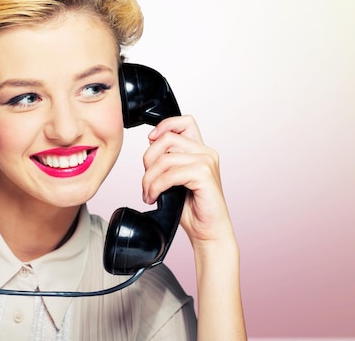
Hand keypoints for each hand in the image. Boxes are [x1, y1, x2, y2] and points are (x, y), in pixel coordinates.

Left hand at [141, 115, 233, 244]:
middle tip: (146, 182)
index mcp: (200, 150)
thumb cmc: (191, 208)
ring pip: (165, 159)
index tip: (151, 139)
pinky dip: (156, 187)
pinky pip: (170, 174)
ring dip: (149, 179)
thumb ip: (167, 160)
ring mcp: (207, 162)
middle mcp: (206, 152)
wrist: (208, 232)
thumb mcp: (174, 179)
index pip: (184, 122)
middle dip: (148, 159)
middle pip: (167, 139)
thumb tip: (151, 144)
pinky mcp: (204, 175)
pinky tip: (154, 198)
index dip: (164, 125)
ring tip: (148, 194)